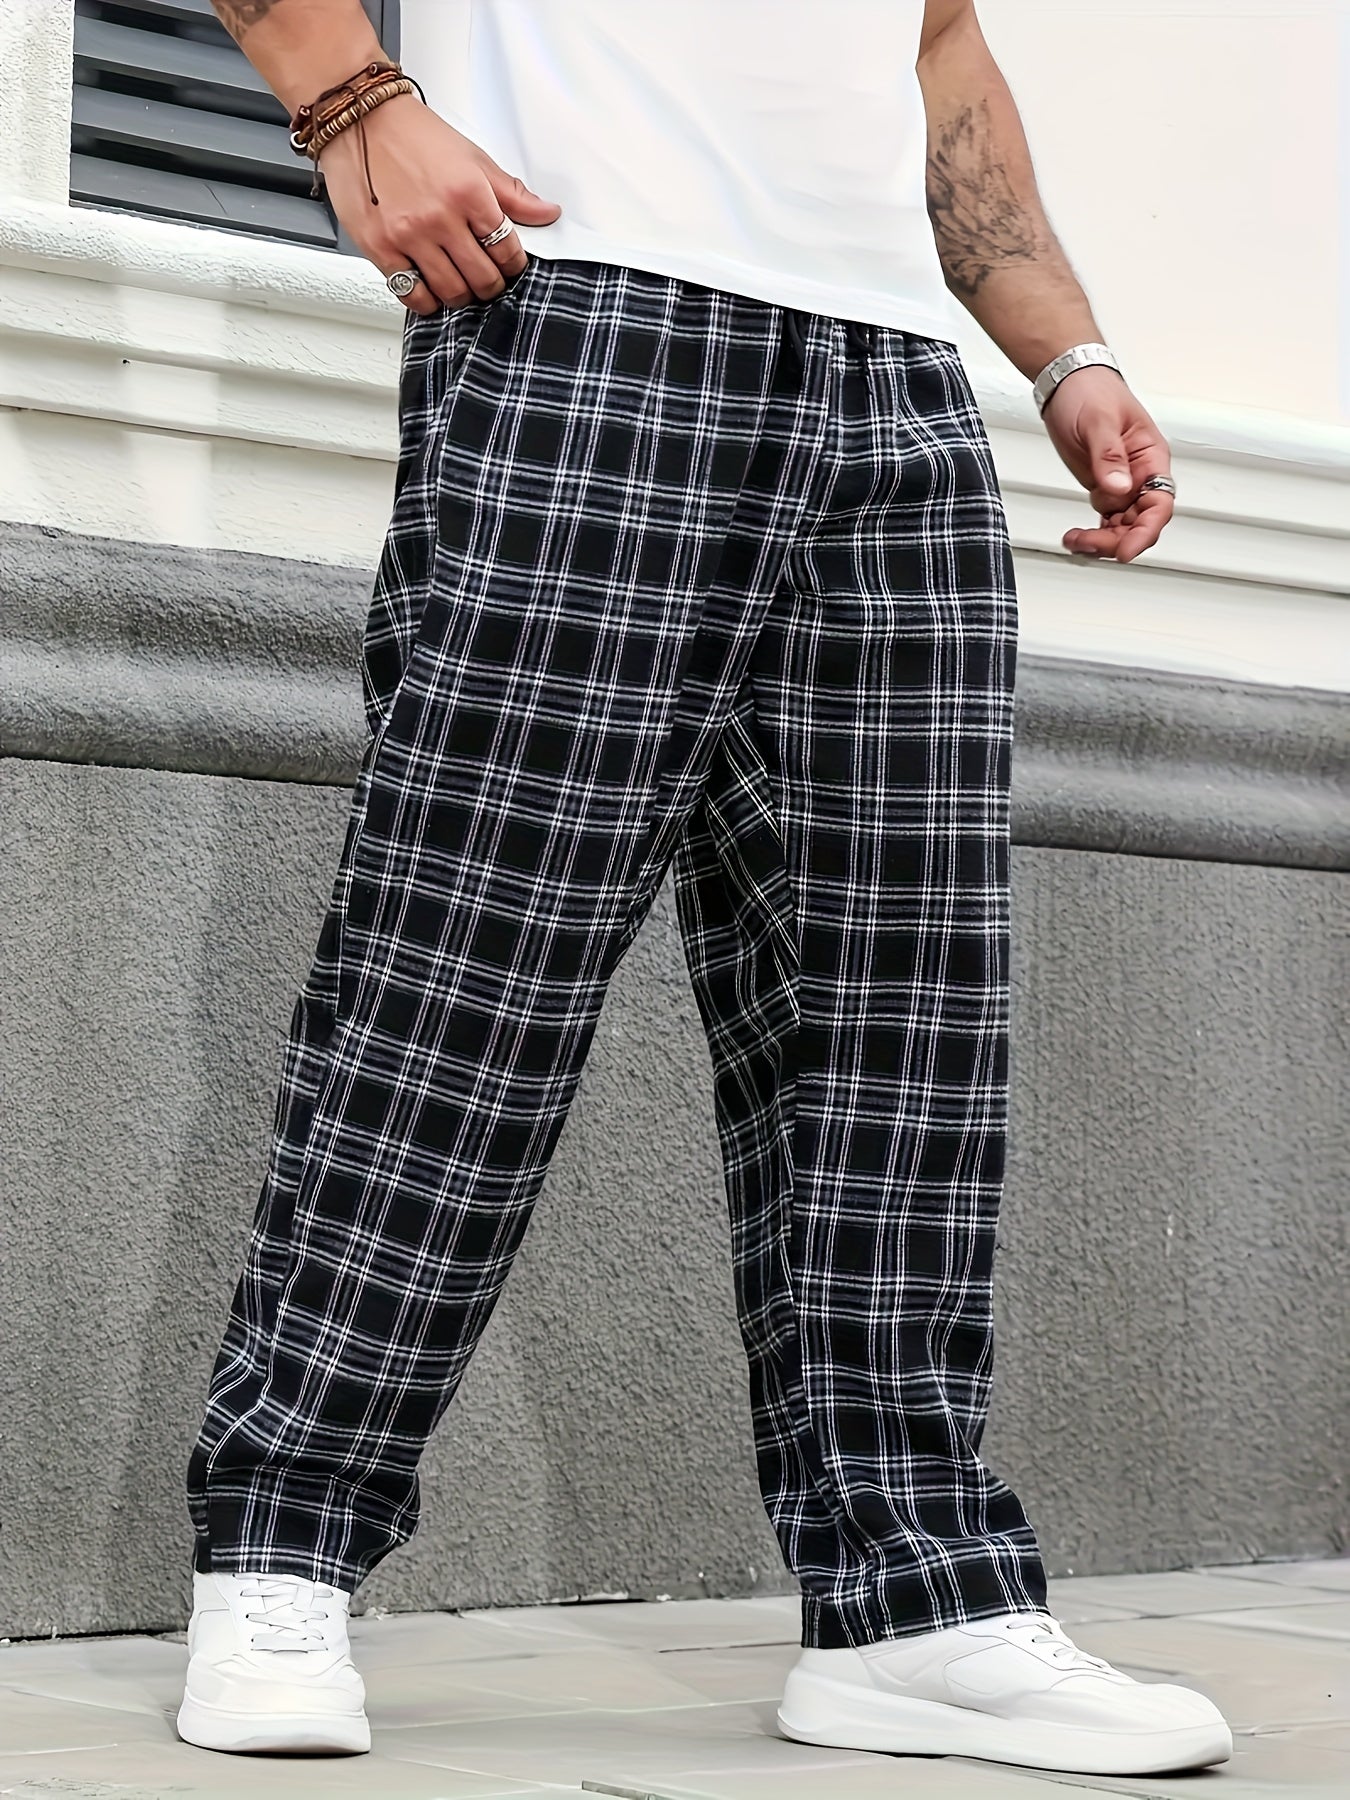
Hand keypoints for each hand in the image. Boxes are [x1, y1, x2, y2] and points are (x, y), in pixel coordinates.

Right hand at [317, 96, 560, 314]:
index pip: (507, 250)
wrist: (358, 117)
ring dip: (462, 296)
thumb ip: (510, 193)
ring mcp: (409, 235)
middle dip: (491, 285)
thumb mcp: (472, 157)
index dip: (513, 264)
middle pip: (483, 278)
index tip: (508, 265)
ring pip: (451, 292)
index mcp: (469, 193)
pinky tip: (430, 290)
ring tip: (460, 285)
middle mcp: (440, 217)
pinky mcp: (380, 247)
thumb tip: (547, 212)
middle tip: (487, 280)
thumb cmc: (412, 133)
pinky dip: (427, 301)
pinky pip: (412, 294)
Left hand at [1042, 367, 1174, 562]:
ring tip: (1074, 540)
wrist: (1068, 383)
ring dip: (1100, 541)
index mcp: (1151, 458)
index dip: (1145, 531)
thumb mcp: (1098, 421)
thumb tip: (1119, 487)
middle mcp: (1141, 475)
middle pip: (1139, 523)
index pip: (1159, 504)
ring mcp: (1122, 484)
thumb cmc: (1091, 391)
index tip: (1126, 550)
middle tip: (1087, 543)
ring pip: (1121, 527)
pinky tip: (1074, 537)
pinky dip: (1091, 534)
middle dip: (1116, 540)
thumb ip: (1109, 456)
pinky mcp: (1103, 487)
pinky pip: (1105, 521)